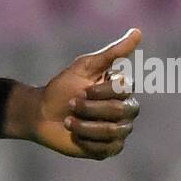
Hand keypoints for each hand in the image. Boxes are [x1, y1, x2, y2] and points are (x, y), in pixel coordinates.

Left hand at [25, 28, 140, 158]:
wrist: (41, 113)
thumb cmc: (63, 87)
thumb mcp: (85, 66)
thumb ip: (113, 53)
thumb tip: (138, 31)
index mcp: (122, 89)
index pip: (124, 89)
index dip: (100, 91)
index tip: (81, 89)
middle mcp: (125, 110)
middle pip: (122, 111)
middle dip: (91, 108)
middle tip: (72, 104)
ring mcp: (119, 131)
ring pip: (113, 131)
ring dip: (85, 125)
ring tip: (68, 121)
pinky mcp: (109, 149)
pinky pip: (106, 148)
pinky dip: (86, 140)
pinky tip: (74, 134)